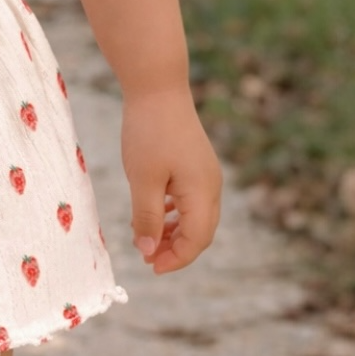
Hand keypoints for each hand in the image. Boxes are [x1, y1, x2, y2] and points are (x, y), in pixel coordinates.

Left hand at [120, 86, 222, 273]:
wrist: (158, 88)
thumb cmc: (149, 132)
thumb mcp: (143, 179)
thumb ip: (147, 217)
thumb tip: (147, 251)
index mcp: (203, 193)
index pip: (197, 240)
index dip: (176, 259)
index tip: (150, 267)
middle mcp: (211, 186)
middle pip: (199, 231)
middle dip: (175, 249)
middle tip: (146, 258)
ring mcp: (205, 173)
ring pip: (194, 215)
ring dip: (172, 231)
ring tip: (145, 237)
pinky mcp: (195, 163)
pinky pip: (189, 198)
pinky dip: (172, 212)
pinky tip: (153, 212)